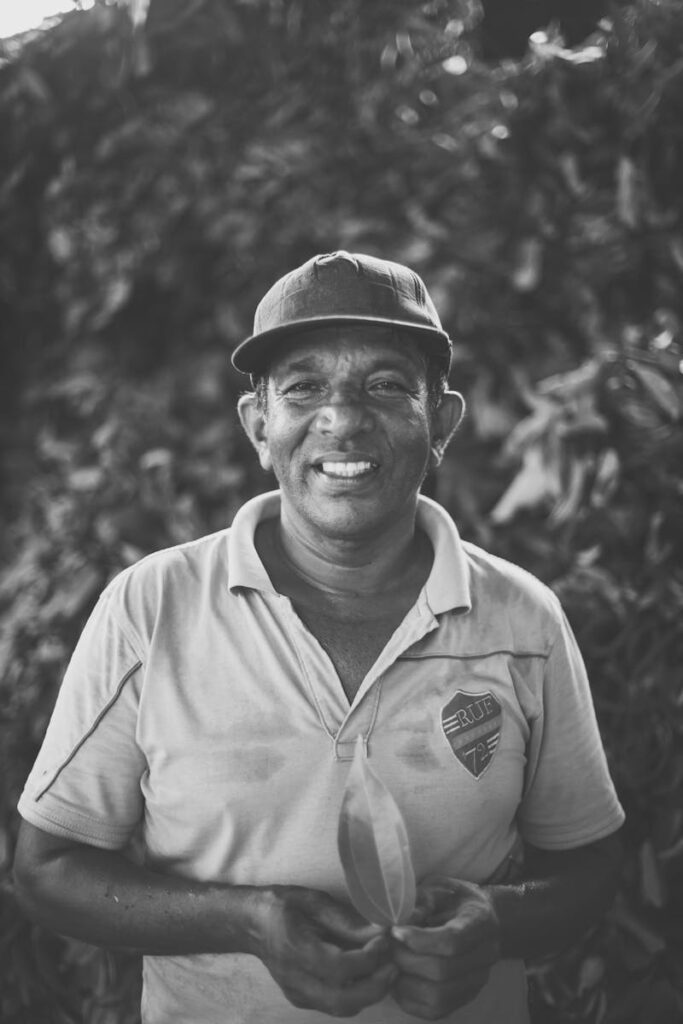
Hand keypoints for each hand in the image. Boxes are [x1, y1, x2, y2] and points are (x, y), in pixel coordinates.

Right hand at [257, 885, 395, 1015]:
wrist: (250, 924)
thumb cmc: (282, 905)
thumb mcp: (313, 901)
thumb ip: (346, 919)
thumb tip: (380, 931)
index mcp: (295, 950)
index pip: (339, 968)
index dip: (368, 959)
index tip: (385, 940)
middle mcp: (295, 979)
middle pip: (343, 1000)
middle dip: (376, 986)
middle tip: (394, 964)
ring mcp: (297, 994)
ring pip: (341, 1007)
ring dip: (370, 993)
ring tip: (386, 968)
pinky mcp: (302, 999)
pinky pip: (335, 1004)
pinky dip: (357, 994)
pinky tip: (368, 974)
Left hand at [389, 878, 500, 1019]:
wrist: (476, 916)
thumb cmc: (451, 898)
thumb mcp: (437, 888)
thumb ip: (420, 902)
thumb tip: (397, 923)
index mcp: (481, 921)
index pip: (453, 941)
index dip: (419, 940)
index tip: (396, 931)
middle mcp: (486, 956)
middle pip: (443, 971)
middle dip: (406, 959)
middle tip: (387, 946)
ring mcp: (477, 981)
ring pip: (439, 995)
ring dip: (406, 982)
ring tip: (391, 963)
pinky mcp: (464, 998)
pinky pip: (435, 1010)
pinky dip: (410, 999)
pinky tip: (398, 979)